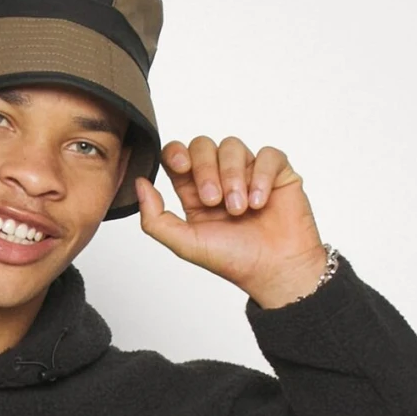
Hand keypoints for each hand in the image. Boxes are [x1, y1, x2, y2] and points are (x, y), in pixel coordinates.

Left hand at [134, 135, 327, 305]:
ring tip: (240, 209)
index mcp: (194, 192)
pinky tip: (260, 202)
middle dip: (205, 169)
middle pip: (203, 145)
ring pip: (232, 146)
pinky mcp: (277, 172)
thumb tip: (139, 184)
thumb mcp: (185, 244)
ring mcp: (249, 172)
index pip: (178, 155)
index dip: (176, 152)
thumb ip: (155, 218)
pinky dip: (261, 176)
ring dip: (233, 177)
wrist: (275, 271)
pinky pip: (267, 154)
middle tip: (214, 201)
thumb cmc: (234, 260)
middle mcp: (220, 177)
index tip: (181, 165)